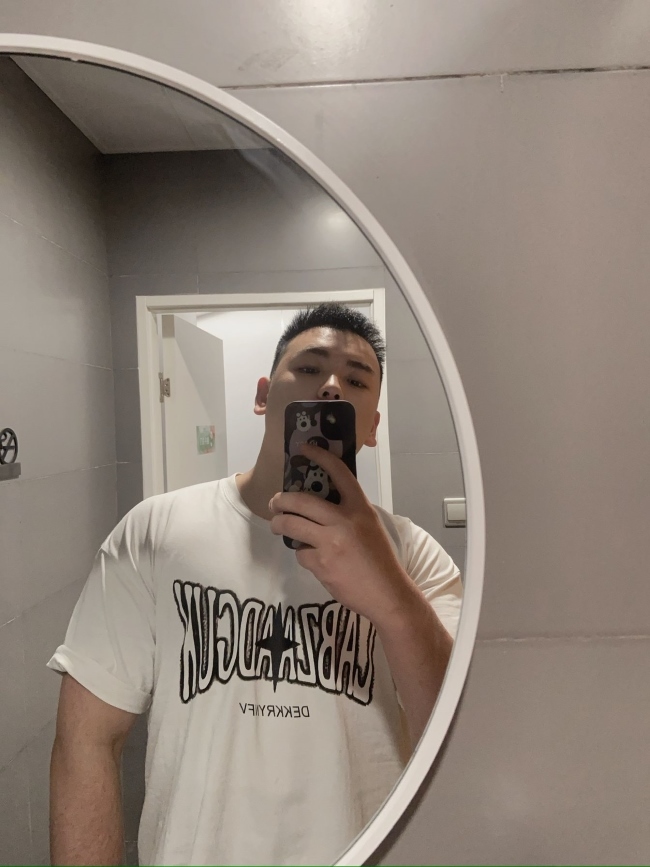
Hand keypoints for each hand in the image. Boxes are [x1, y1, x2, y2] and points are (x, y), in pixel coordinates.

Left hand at [269, 443, 412, 626]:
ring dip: (279, 524)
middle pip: (300, 501)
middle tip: (276, 503)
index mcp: (360, 508)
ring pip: (291, 525)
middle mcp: (344, 520)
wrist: (387, 593)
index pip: (339, 473)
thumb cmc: (379, 559)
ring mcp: (331, 542)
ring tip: (278, 526)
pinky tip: (313, 559)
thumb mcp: (370, 526)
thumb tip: (317, 505)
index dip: (320, 456)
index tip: (305, 449)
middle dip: (281, 501)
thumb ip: (348, 513)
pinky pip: (300, 553)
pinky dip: (303, 555)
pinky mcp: (321, 563)